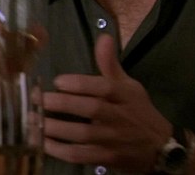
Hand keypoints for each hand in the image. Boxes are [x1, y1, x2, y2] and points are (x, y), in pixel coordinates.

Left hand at [43, 34, 171, 172]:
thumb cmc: (139, 112)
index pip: (104, 87)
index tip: (58, 81)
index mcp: (125, 96)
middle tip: (38, 99)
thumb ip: (111, 64)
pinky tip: (43, 143)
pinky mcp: (106, 158)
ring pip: (83, 134)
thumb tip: (104, 37)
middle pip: (91, 109)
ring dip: (56, 128)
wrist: (160, 148)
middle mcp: (119, 117)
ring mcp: (113, 140)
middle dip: (62, 104)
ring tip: (34, 120)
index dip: (80, 84)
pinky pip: (81, 155)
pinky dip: (61, 150)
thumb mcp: (129, 86)